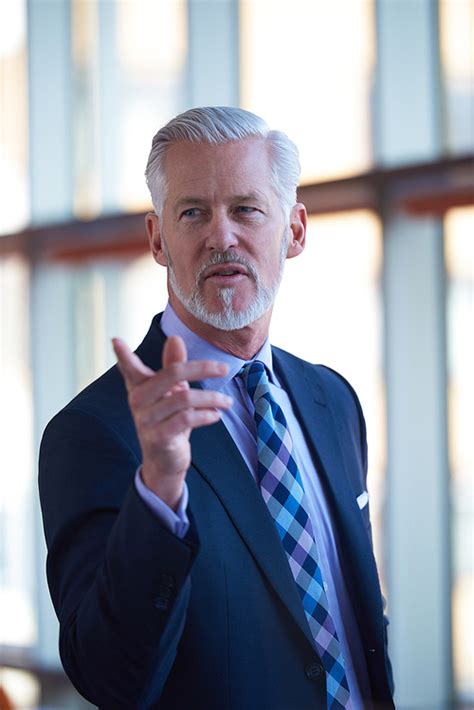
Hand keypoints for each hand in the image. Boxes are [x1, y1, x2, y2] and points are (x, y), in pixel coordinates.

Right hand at [112, 335, 231, 509]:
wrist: (165, 461)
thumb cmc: (169, 419)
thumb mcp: (173, 391)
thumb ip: (174, 365)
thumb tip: (174, 338)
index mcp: (140, 387)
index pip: (130, 368)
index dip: (123, 355)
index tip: (116, 340)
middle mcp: (139, 401)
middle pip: (173, 374)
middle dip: (202, 368)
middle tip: (224, 368)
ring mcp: (147, 420)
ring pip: (185, 398)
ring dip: (212, 398)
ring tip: (226, 401)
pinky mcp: (159, 437)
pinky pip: (187, 419)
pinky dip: (206, 415)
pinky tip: (215, 415)